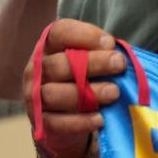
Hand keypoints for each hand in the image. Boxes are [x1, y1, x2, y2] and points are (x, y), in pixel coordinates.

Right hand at [27, 19, 127, 157]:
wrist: (69, 119)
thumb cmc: (86, 82)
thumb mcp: (93, 64)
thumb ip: (104, 55)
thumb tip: (122, 56)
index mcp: (50, 48)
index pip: (58, 33)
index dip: (83, 35)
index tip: (110, 43)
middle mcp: (38, 70)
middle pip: (59, 64)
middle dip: (92, 63)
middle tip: (119, 64)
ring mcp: (35, 97)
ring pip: (54, 94)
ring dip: (86, 93)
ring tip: (114, 92)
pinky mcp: (41, 123)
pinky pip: (57, 123)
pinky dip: (79, 122)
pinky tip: (100, 119)